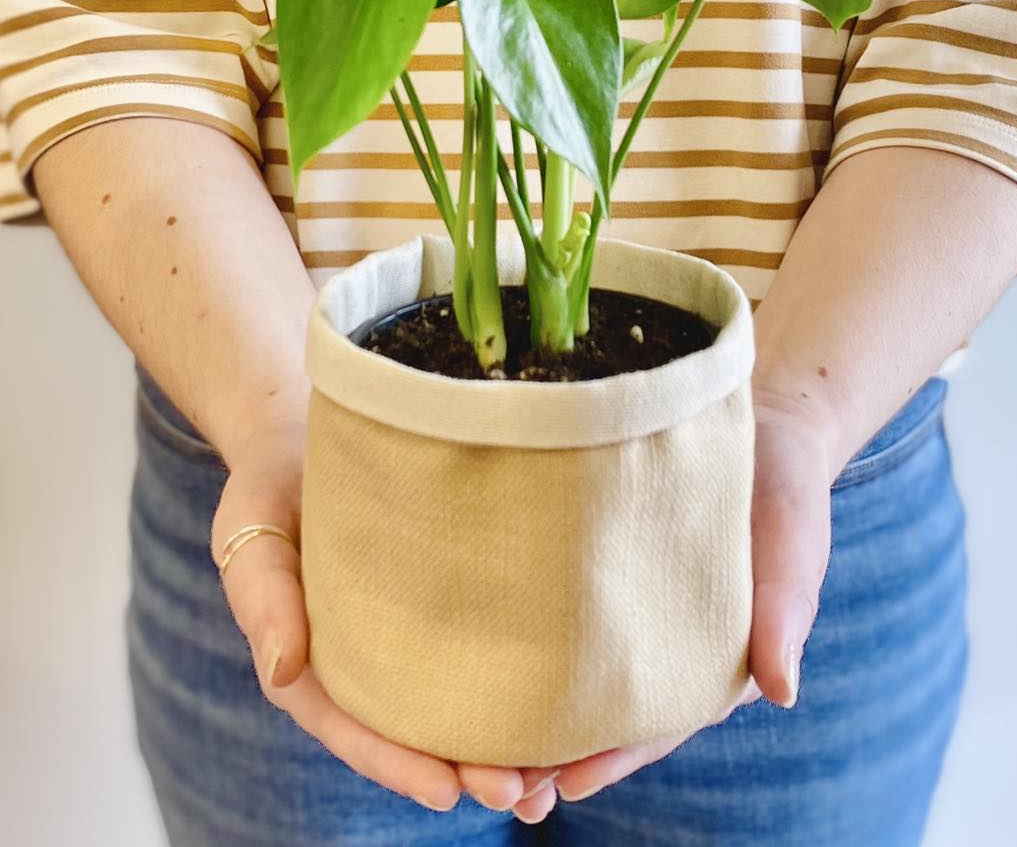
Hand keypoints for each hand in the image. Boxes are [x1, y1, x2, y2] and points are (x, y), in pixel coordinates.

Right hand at [210, 414, 531, 813]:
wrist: (304, 436)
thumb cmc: (271, 487)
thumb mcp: (251, 532)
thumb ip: (262, 597)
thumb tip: (282, 671)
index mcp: (308, 664)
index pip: (353, 729)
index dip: (398, 764)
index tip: (448, 791)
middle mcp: (358, 665)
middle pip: (410, 735)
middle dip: (463, 771)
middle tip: (520, 794)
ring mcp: (397, 640)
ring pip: (447, 706)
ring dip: (494, 746)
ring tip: (548, 778)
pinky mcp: (435, 605)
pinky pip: (469, 653)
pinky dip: (504, 687)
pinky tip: (549, 704)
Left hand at [508, 389, 834, 821]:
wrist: (762, 422)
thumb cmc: (784, 493)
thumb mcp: (793, 548)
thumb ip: (786, 614)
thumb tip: (780, 692)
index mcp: (708, 662)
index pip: (655, 724)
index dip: (612, 756)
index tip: (565, 784)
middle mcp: (660, 646)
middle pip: (600, 712)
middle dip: (551, 751)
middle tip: (495, 784)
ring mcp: (626, 606)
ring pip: (569, 669)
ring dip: (525, 705)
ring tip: (467, 740)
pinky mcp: (598, 562)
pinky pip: (557, 605)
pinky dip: (522, 631)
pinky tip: (475, 639)